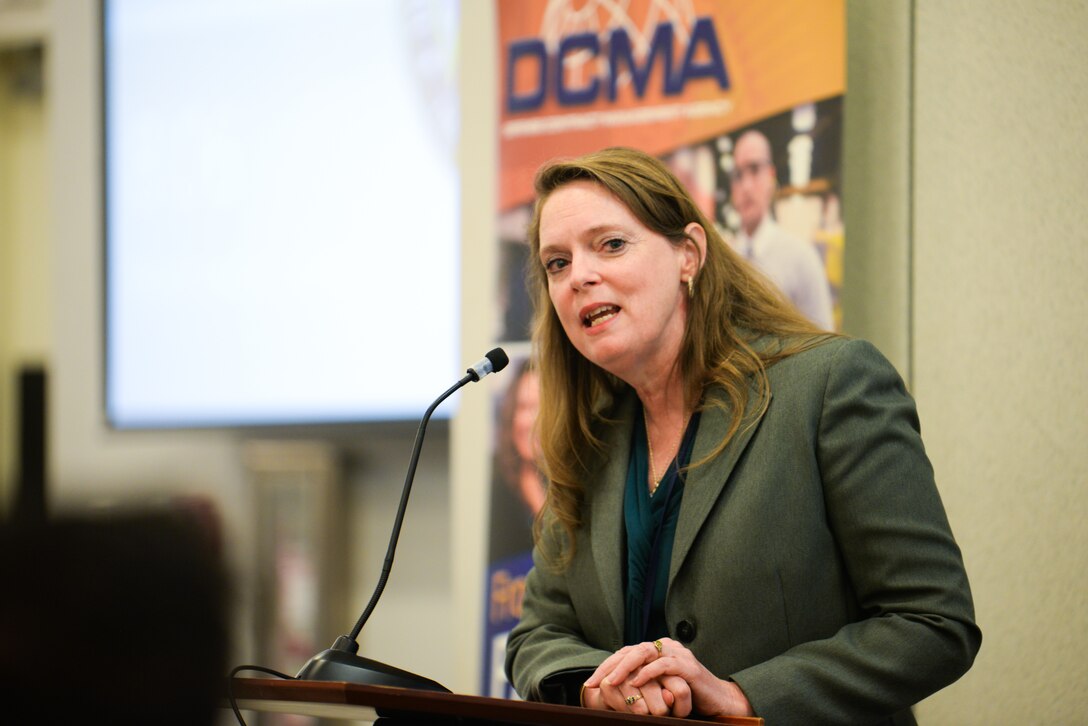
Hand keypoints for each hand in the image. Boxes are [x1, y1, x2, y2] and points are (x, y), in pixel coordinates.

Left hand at [585, 638, 752, 718]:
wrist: (718, 702)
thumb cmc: (686, 698)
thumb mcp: (658, 689)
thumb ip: (640, 684)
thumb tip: (609, 692)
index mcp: (657, 651)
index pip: (625, 653)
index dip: (606, 667)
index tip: (589, 684)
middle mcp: (666, 647)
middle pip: (631, 650)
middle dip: (610, 667)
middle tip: (593, 683)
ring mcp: (678, 654)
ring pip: (645, 653)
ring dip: (624, 668)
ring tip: (610, 682)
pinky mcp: (688, 666)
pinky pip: (664, 664)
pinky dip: (648, 672)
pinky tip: (635, 681)